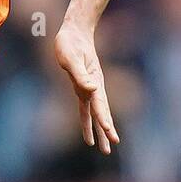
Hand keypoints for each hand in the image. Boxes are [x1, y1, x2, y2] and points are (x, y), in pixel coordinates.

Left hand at [54, 20, 118, 154]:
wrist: (75, 32)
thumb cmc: (69, 44)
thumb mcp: (71, 59)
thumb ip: (80, 75)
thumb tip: (92, 90)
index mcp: (93, 83)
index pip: (100, 106)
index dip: (104, 120)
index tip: (110, 134)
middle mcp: (94, 87)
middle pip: (101, 113)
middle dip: (105, 131)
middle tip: (109, 149)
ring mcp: (90, 87)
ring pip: (96, 112)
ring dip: (100, 129)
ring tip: (104, 147)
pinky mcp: (84, 85)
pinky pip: (88, 106)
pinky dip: (90, 119)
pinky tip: (92, 128)